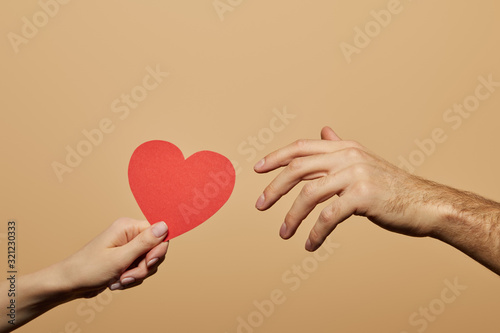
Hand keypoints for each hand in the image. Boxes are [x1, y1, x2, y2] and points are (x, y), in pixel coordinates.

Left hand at [59, 217, 168, 297]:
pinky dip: (131, 278)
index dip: (157, 251)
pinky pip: (140, 269)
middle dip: (144, 267)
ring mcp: (127, 247)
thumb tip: (165, 225)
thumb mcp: (120, 258)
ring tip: (119, 280)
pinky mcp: (125, 259)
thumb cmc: (88, 269)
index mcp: (128, 227)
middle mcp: (129, 234)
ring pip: (148, 262)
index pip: (158, 234)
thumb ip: (145, 243)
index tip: (148, 264)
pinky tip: (117, 282)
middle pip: (155, 250)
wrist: (69, 284)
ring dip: (136, 275)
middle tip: (127, 276)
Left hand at [254, 126, 446, 251]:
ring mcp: (356, 174)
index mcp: (345, 147)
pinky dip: (315, 232)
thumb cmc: (392, 187)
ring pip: (309, 195)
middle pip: (298, 168)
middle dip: (274, 188)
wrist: (426, 204)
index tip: (257, 168)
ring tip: (284, 233)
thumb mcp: (364, 162)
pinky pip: (328, 216)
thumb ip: (339, 149)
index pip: (302, 147)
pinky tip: (310, 244)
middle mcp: (348, 156)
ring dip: (292, 217)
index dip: (276, 157)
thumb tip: (323, 132)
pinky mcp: (362, 196)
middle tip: (260, 205)